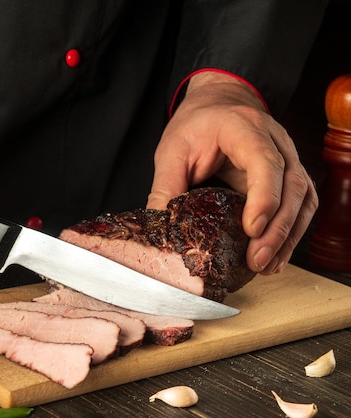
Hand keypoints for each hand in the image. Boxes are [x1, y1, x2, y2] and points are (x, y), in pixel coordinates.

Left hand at [147, 72, 317, 273]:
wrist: (218, 105)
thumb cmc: (196, 126)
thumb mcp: (172, 151)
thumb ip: (165, 187)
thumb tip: (159, 229)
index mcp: (244, 127)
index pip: (265, 162)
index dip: (264, 197)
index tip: (252, 229)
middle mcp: (276, 140)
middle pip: (292, 185)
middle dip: (278, 228)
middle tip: (257, 260)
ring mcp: (289, 158)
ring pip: (303, 199)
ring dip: (288, 236)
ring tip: (267, 265)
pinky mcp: (291, 176)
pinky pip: (302, 207)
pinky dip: (292, 234)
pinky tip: (276, 257)